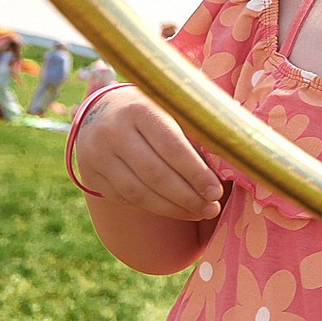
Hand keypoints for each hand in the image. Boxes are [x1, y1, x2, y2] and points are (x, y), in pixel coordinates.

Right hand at [74, 87, 223, 221]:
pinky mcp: (91, 176)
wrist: (102, 111)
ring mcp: (97, 155)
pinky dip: (155, 208)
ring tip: (200, 213)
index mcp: (139, 108)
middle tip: (212, 208)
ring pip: (139, 193)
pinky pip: (127, 200)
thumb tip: (230, 160)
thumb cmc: (153, 110)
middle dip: (188, 197)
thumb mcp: (172, 108)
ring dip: (174, 209)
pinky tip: (176, 210)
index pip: (171, 147)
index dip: (196, 173)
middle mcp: (113, 131)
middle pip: (155, 174)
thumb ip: (197, 130)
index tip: (217, 190)